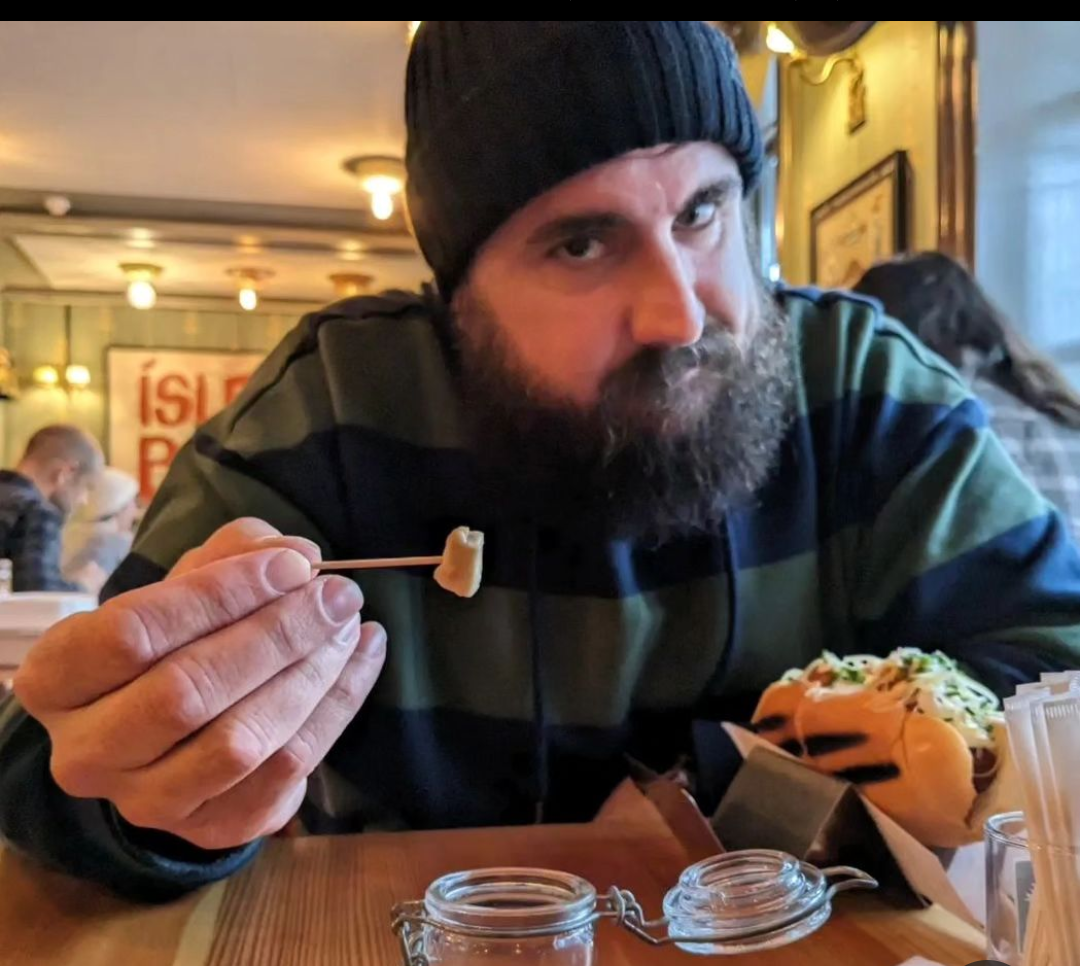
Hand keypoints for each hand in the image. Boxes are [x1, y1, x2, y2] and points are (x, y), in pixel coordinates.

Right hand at [15, 519, 386, 850]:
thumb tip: (299, 556)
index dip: (221, 594)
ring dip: (313, 674)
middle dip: (278, 635)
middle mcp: (86, 752)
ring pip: (240, 740)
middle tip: (338, 594)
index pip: (133, 631)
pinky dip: (338, 706)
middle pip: (188, 692)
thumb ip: (235, 553)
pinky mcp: (212, 828)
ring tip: (350, 624)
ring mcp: (146, 801)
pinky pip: (287, 771)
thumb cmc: (173, 638)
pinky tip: (362, 656)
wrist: (168, 730)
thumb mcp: (187, 580)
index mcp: (58, 678)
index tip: (293, 567)